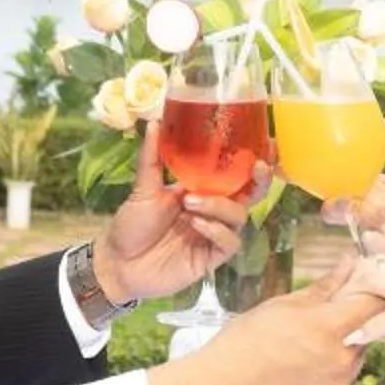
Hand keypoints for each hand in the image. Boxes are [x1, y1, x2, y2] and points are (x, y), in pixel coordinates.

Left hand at [93, 121, 262, 305]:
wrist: (118, 263)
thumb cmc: (132, 225)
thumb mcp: (143, 188)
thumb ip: (152, 157)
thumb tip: (156, 121)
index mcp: (201, 190)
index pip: (234, 173)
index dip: (253, 161)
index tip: (266, 142)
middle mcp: (213, 210)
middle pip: (249, 195)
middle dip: (260, 181)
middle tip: (258, 167)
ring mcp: (214, 234)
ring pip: (239, 216)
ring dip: (219, 205)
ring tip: (189, 202)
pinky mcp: (211, 258)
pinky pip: (229, 242)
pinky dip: (216, 230)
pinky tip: (196, 224)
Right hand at [149, 257, 384, 384]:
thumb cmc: (240, 345)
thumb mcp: (281, 306)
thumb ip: (324, 287)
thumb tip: (349, 265)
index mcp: (330, 329)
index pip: (376, 304)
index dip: (370, 292)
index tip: (358, 288)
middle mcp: (340, 362)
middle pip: (365, 333)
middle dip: (348, 322)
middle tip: (316, 318)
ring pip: (350, 360)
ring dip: (336, 349)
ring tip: (296, 348)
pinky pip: (334, 384)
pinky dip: (322, 374)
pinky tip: (291, 370)